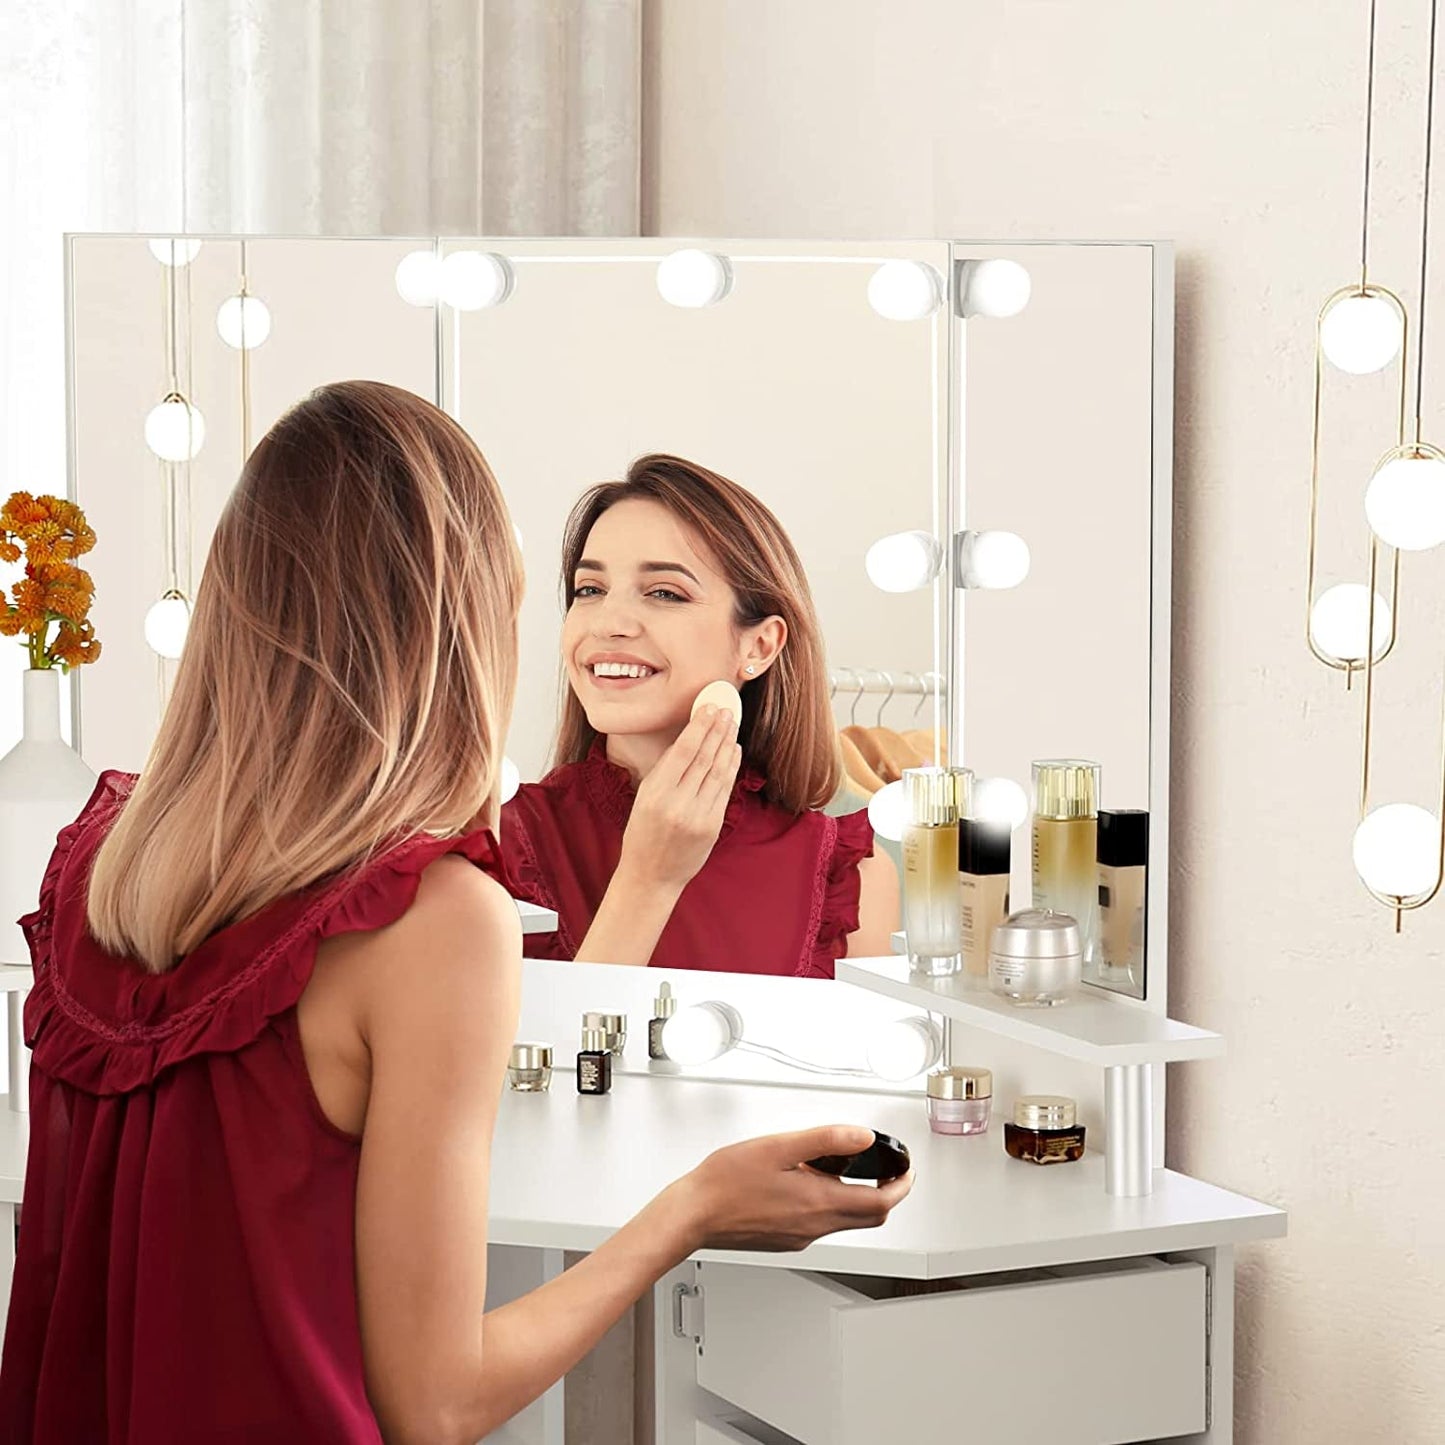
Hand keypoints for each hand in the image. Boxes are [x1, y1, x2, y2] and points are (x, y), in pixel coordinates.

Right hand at [617, 707, 741, 892]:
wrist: (651, 875)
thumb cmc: (643, 834)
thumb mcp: (644, 799)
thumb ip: (666, 773)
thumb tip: (690, 739)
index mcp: (654, 793)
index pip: (682, 751)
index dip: (699, 727)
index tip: (709, 708)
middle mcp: (676, 804)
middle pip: (703, 758)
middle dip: (717, 731)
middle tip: (727, 710)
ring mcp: (697, 816)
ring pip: (717, 772)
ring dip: (726, 745)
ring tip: (732, 725)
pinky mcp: (712, 826)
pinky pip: (724, 790)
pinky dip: (730, 768)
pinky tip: (733, 751)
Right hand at [670, 1125, 913, 1252]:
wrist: (692, 1216)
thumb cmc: (725, 1183)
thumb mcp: (779, 1147)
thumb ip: (825, 1140)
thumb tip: (862, 1136)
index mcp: (818, 1203)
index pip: (881, 1203)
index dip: (902, 1186)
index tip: (907, 1170)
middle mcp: (814, 1226)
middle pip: (870, 1218)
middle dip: (887, 1195)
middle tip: (890, 1173)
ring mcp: (800, 1236)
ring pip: (847, 1222)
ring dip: (859, 1199)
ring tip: (849, 1170)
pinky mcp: (785, 1239)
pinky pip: (822, 1224)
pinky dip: (832, 1204)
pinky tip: (810, 1183)